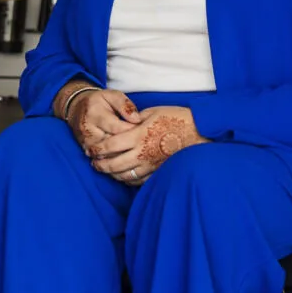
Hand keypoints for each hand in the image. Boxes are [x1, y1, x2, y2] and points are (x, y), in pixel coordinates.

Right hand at [60, 84, 143, 152]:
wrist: (76, 108)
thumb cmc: (99, 101)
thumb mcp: (112, 95)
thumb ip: (125, 105)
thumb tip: (137, 119)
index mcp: (95, 113)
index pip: (117, 128)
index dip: (133, 130)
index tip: (144, 130)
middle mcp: (88, 129)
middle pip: (112, 144)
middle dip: (129, 144)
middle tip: (141, 142)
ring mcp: (85, 141)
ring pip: (108, 154)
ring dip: (122, 153)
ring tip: (134, 149)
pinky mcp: (85, 149)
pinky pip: (102, 158)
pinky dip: (114, 158)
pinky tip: (124, 154)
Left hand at [89, 105, 206, 185]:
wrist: (201, 131)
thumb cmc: (177, 117)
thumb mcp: (152, 112)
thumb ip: (134, 119)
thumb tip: (123, 122)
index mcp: (138, 135)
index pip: (109, 145)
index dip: (97, 149)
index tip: (90, 150)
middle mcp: (142, 152)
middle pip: (114, 164)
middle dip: (100, 165)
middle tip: (93, 163)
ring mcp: (151, 164)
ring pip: (125, 174)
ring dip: (112, 174)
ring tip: (105, 170)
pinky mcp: (159, 170)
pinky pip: (139, 180)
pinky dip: (128, 179)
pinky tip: (123, 176)